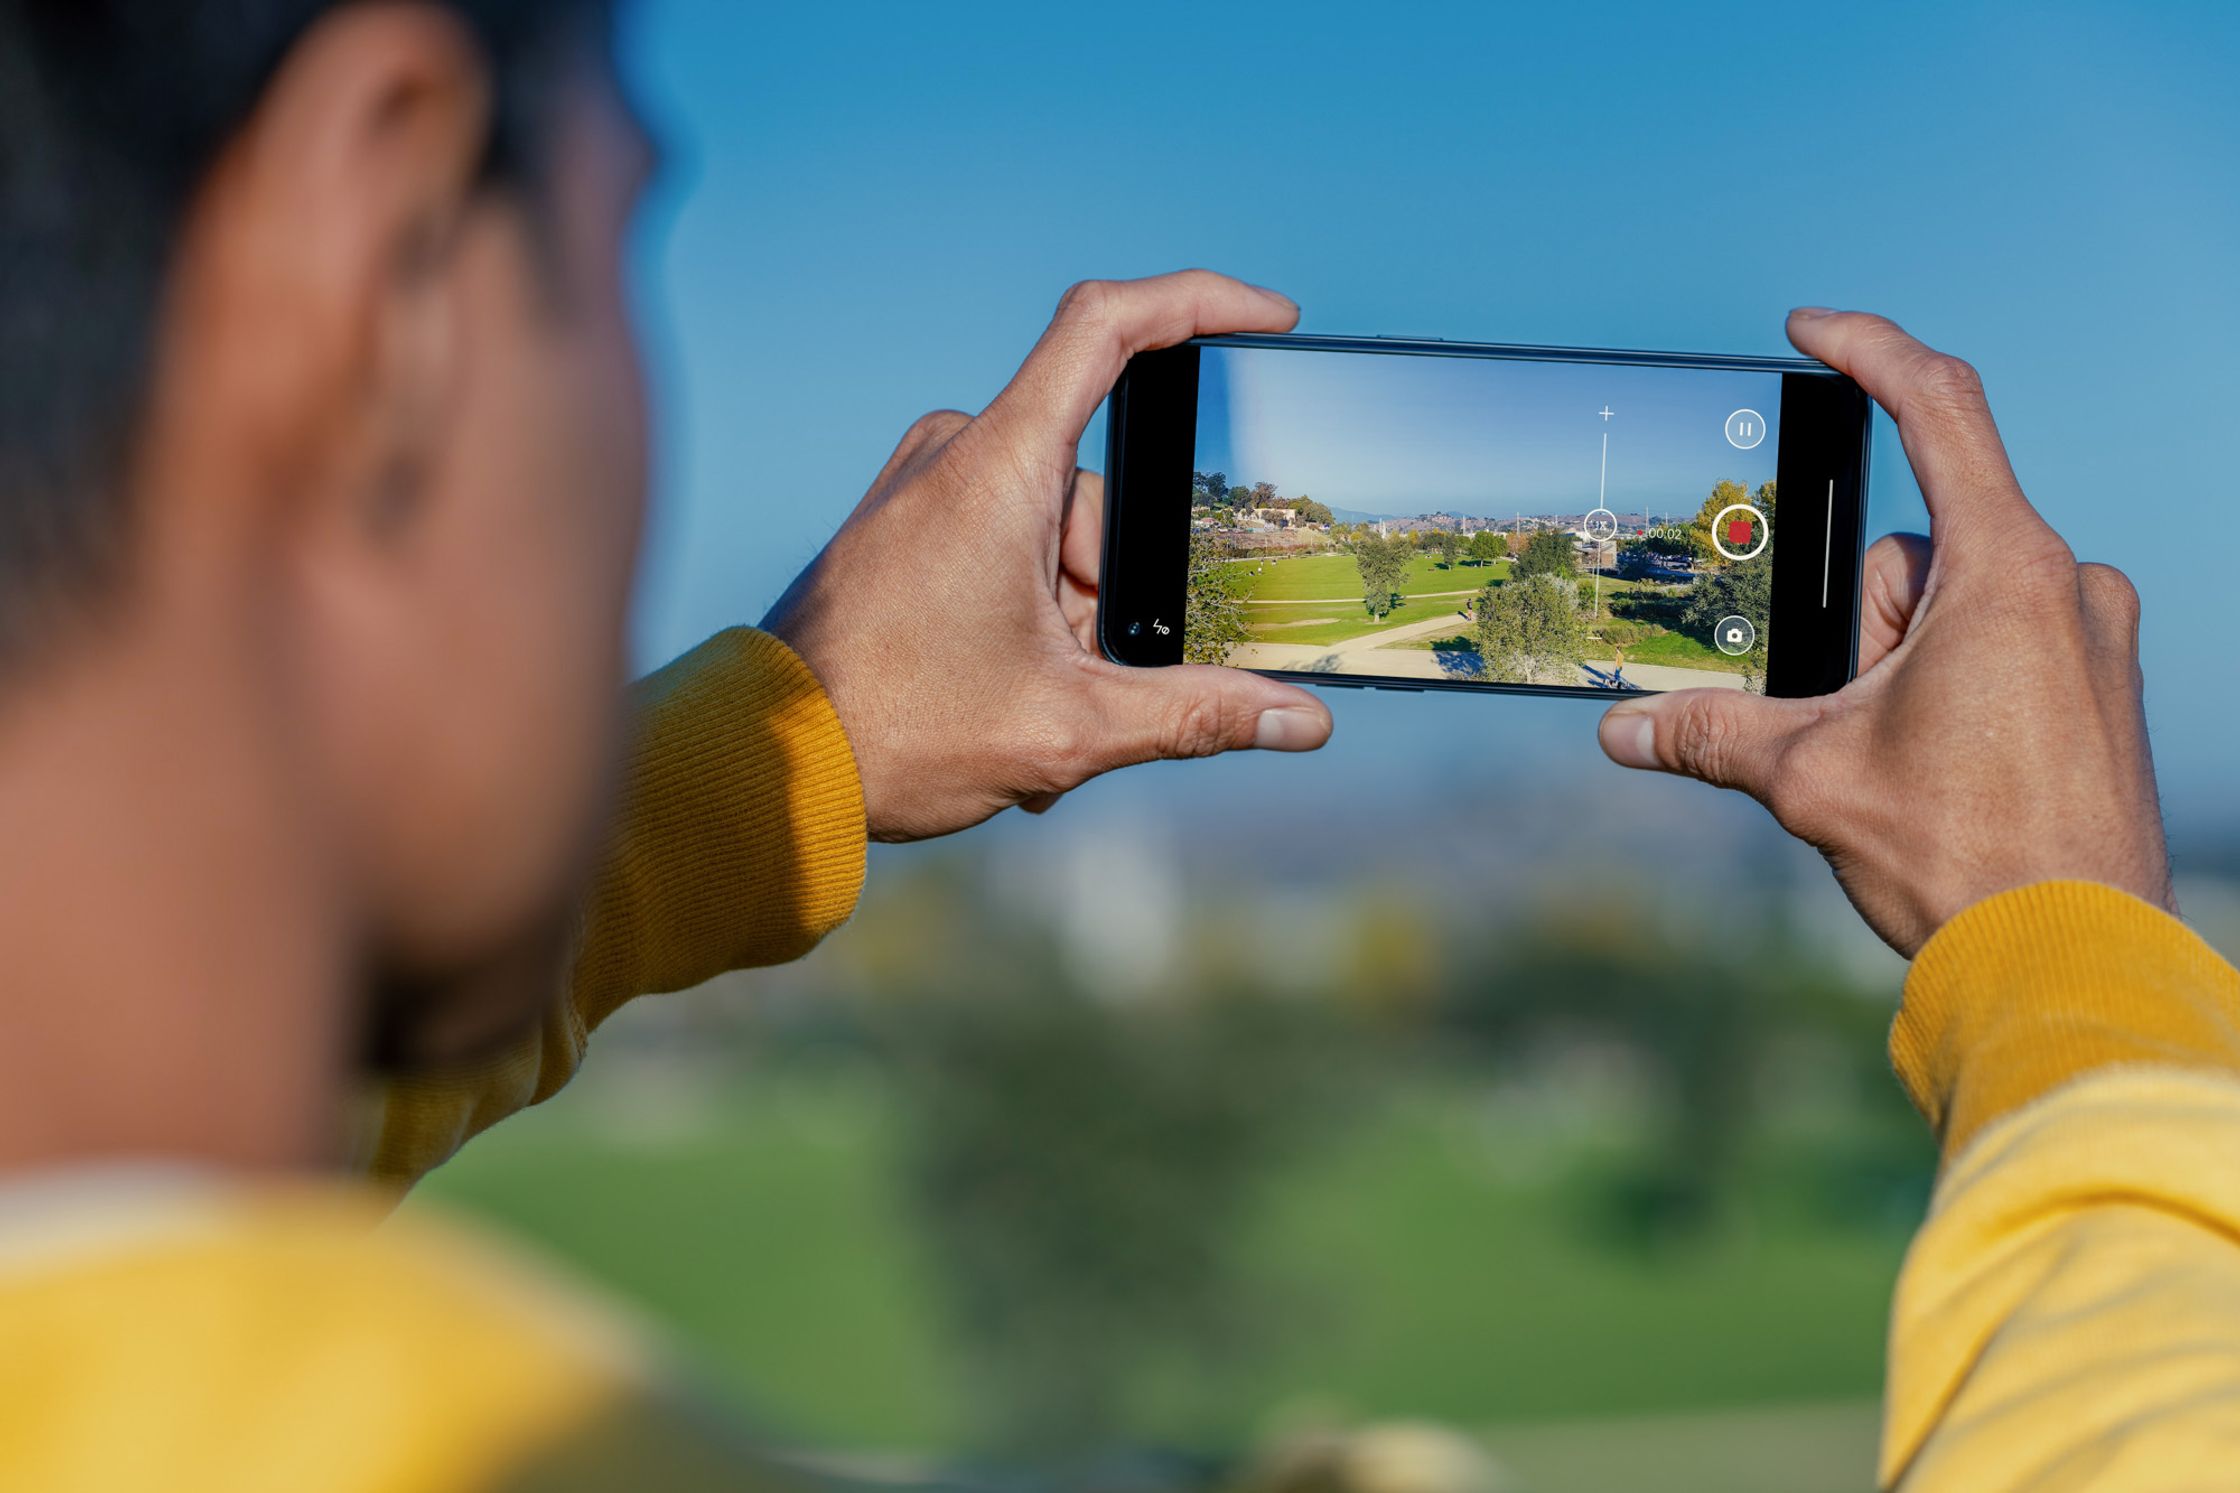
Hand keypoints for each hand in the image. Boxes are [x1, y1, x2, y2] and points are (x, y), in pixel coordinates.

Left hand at [764, 271, 1333, 842]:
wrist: (766, 764)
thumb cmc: (897, 733)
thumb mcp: (1069, 727)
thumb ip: (1197, 714)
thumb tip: (1306, 722)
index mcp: (996, 467)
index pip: (1110, 328)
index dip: (1200, 302)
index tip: (1269, 319)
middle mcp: (957, 452)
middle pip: (1100, 492)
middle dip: (1118, 591)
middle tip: (1089, 681)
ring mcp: (926, 485)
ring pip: (1057, 531)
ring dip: (1074, 621)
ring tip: (1036, 709)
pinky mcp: (907, 522)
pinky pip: (1007, 543)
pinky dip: (1032, 616)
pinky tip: (1008, 697)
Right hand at [1597, 310, 2170, 956]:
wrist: (2073, 962)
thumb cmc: (1966, 859)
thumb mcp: (1813, 780)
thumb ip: (1714, 737)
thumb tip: (1624, 731)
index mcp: (2006, 573)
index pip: (1939, 410)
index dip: (1868, 352)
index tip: (1811, 330)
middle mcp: (2067, 586)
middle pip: (1913, 553)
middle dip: (1855, 628)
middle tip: (1848, 718)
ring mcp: (2094, 638)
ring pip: (1953, 607)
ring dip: (1899, 664)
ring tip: (1900, 764)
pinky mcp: (2102, 687)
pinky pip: (2001, 645)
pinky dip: (1949, 683)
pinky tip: (1938, 768)